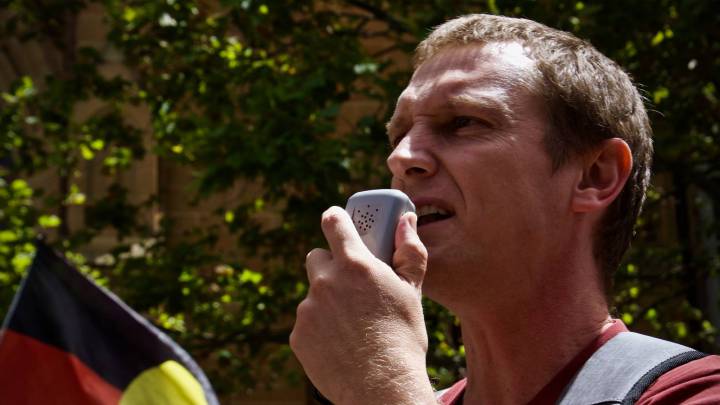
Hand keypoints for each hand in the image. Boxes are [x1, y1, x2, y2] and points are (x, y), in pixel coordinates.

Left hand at [290, 206, 435, 403]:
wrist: (382, 385)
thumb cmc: (403, 336)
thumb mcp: (412, 290)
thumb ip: (409, 250)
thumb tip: (406, 221)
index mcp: (354, 264)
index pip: (333, 222)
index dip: (336, 219)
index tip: (338, 221)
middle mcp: (325, 282)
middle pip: (316, 257)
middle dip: (330, 265)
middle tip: (349, 282)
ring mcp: (308, 309)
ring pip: (314, 295)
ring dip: (327, 301)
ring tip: (352, 325)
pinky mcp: (298, 335)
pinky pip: (308, 323)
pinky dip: (320, 328)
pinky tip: (341, 343)